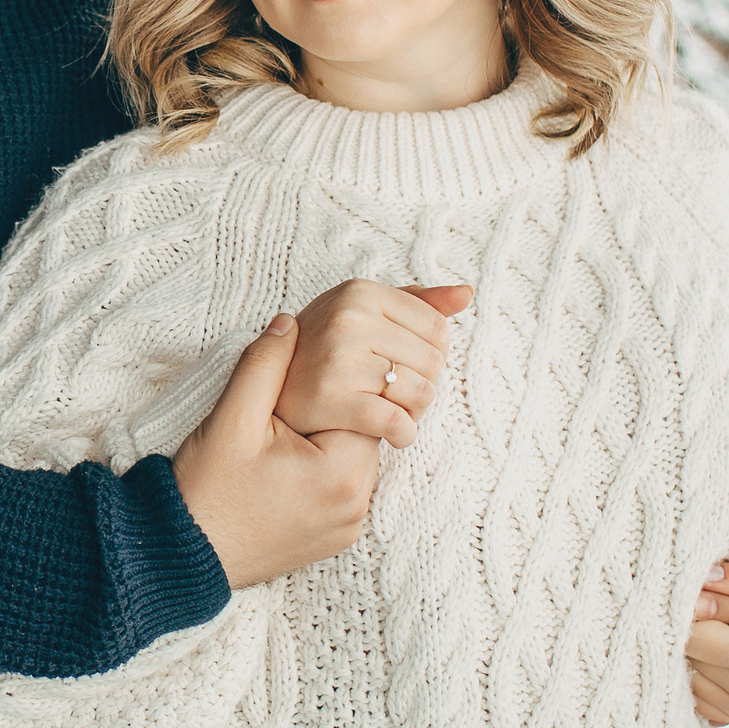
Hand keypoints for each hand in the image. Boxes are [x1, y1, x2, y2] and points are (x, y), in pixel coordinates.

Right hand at [174, 315, 381, 588]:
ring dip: (323, 443)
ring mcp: (347, 526)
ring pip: (351, 461)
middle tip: (280, 414)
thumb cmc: (206, 490)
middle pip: (360, 433)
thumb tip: (289, 323)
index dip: (330, 386)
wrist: (182, 555)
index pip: (363, 405)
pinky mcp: (333, 540)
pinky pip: (340, 491)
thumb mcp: (232, 418)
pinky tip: (282, 470)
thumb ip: (265, 364)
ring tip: (277, 443)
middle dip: (327, 415)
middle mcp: (357, 504)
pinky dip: (320, 474)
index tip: (292, 389)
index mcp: (344, 472)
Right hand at [274, 281, 471, 445]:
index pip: (437, 326)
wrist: (262, 400)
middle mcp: (347, 318)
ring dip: (413, 411)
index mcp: (357, 292)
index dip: (428, 353)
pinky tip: (390, 435)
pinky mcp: (331, 399)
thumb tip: (466, 294)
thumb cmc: (317, 358)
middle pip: (434, 360)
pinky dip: (402, 434)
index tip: (402, 365)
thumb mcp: (357, 315)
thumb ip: (414, 302)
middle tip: (391, 394)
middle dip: (421, 383)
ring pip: (422, 392)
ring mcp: (337, 358)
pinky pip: (398, 422)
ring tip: (387, 411)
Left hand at [684, 558, 728, 725]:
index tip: (704, 594)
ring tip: (728, 634)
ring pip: (686, 678)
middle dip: (692, 630)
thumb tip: (703, 577)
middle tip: (723, 612)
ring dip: (695, 654)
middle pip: (685, 656)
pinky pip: (697, 698)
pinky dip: (700, 675)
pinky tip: (723, 656)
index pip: (690, 636)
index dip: (688, 610)